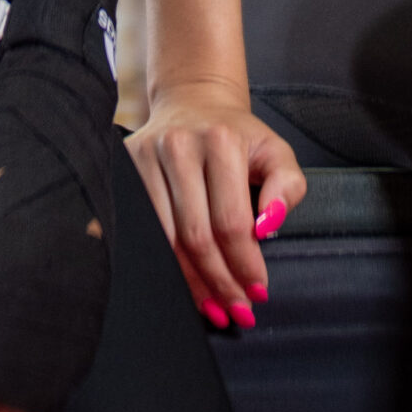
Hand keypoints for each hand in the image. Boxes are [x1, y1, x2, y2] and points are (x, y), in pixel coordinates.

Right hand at [127, 79, 305, 328]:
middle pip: (195, 236)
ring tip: (211, 306)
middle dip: (218, 281)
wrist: (194, 101)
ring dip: (189, 281)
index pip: (231, 221)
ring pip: (164, 239)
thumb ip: (287, 187)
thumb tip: (268, 227)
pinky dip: (161, 262)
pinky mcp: (125, 166)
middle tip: (235, 309)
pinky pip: (141, 229)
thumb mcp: (275, 152)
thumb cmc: (238, 135)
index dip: (244, 264)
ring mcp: (145, 155)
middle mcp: (178, 145)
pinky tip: (179, 282)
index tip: (257, 291)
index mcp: (220, 140)